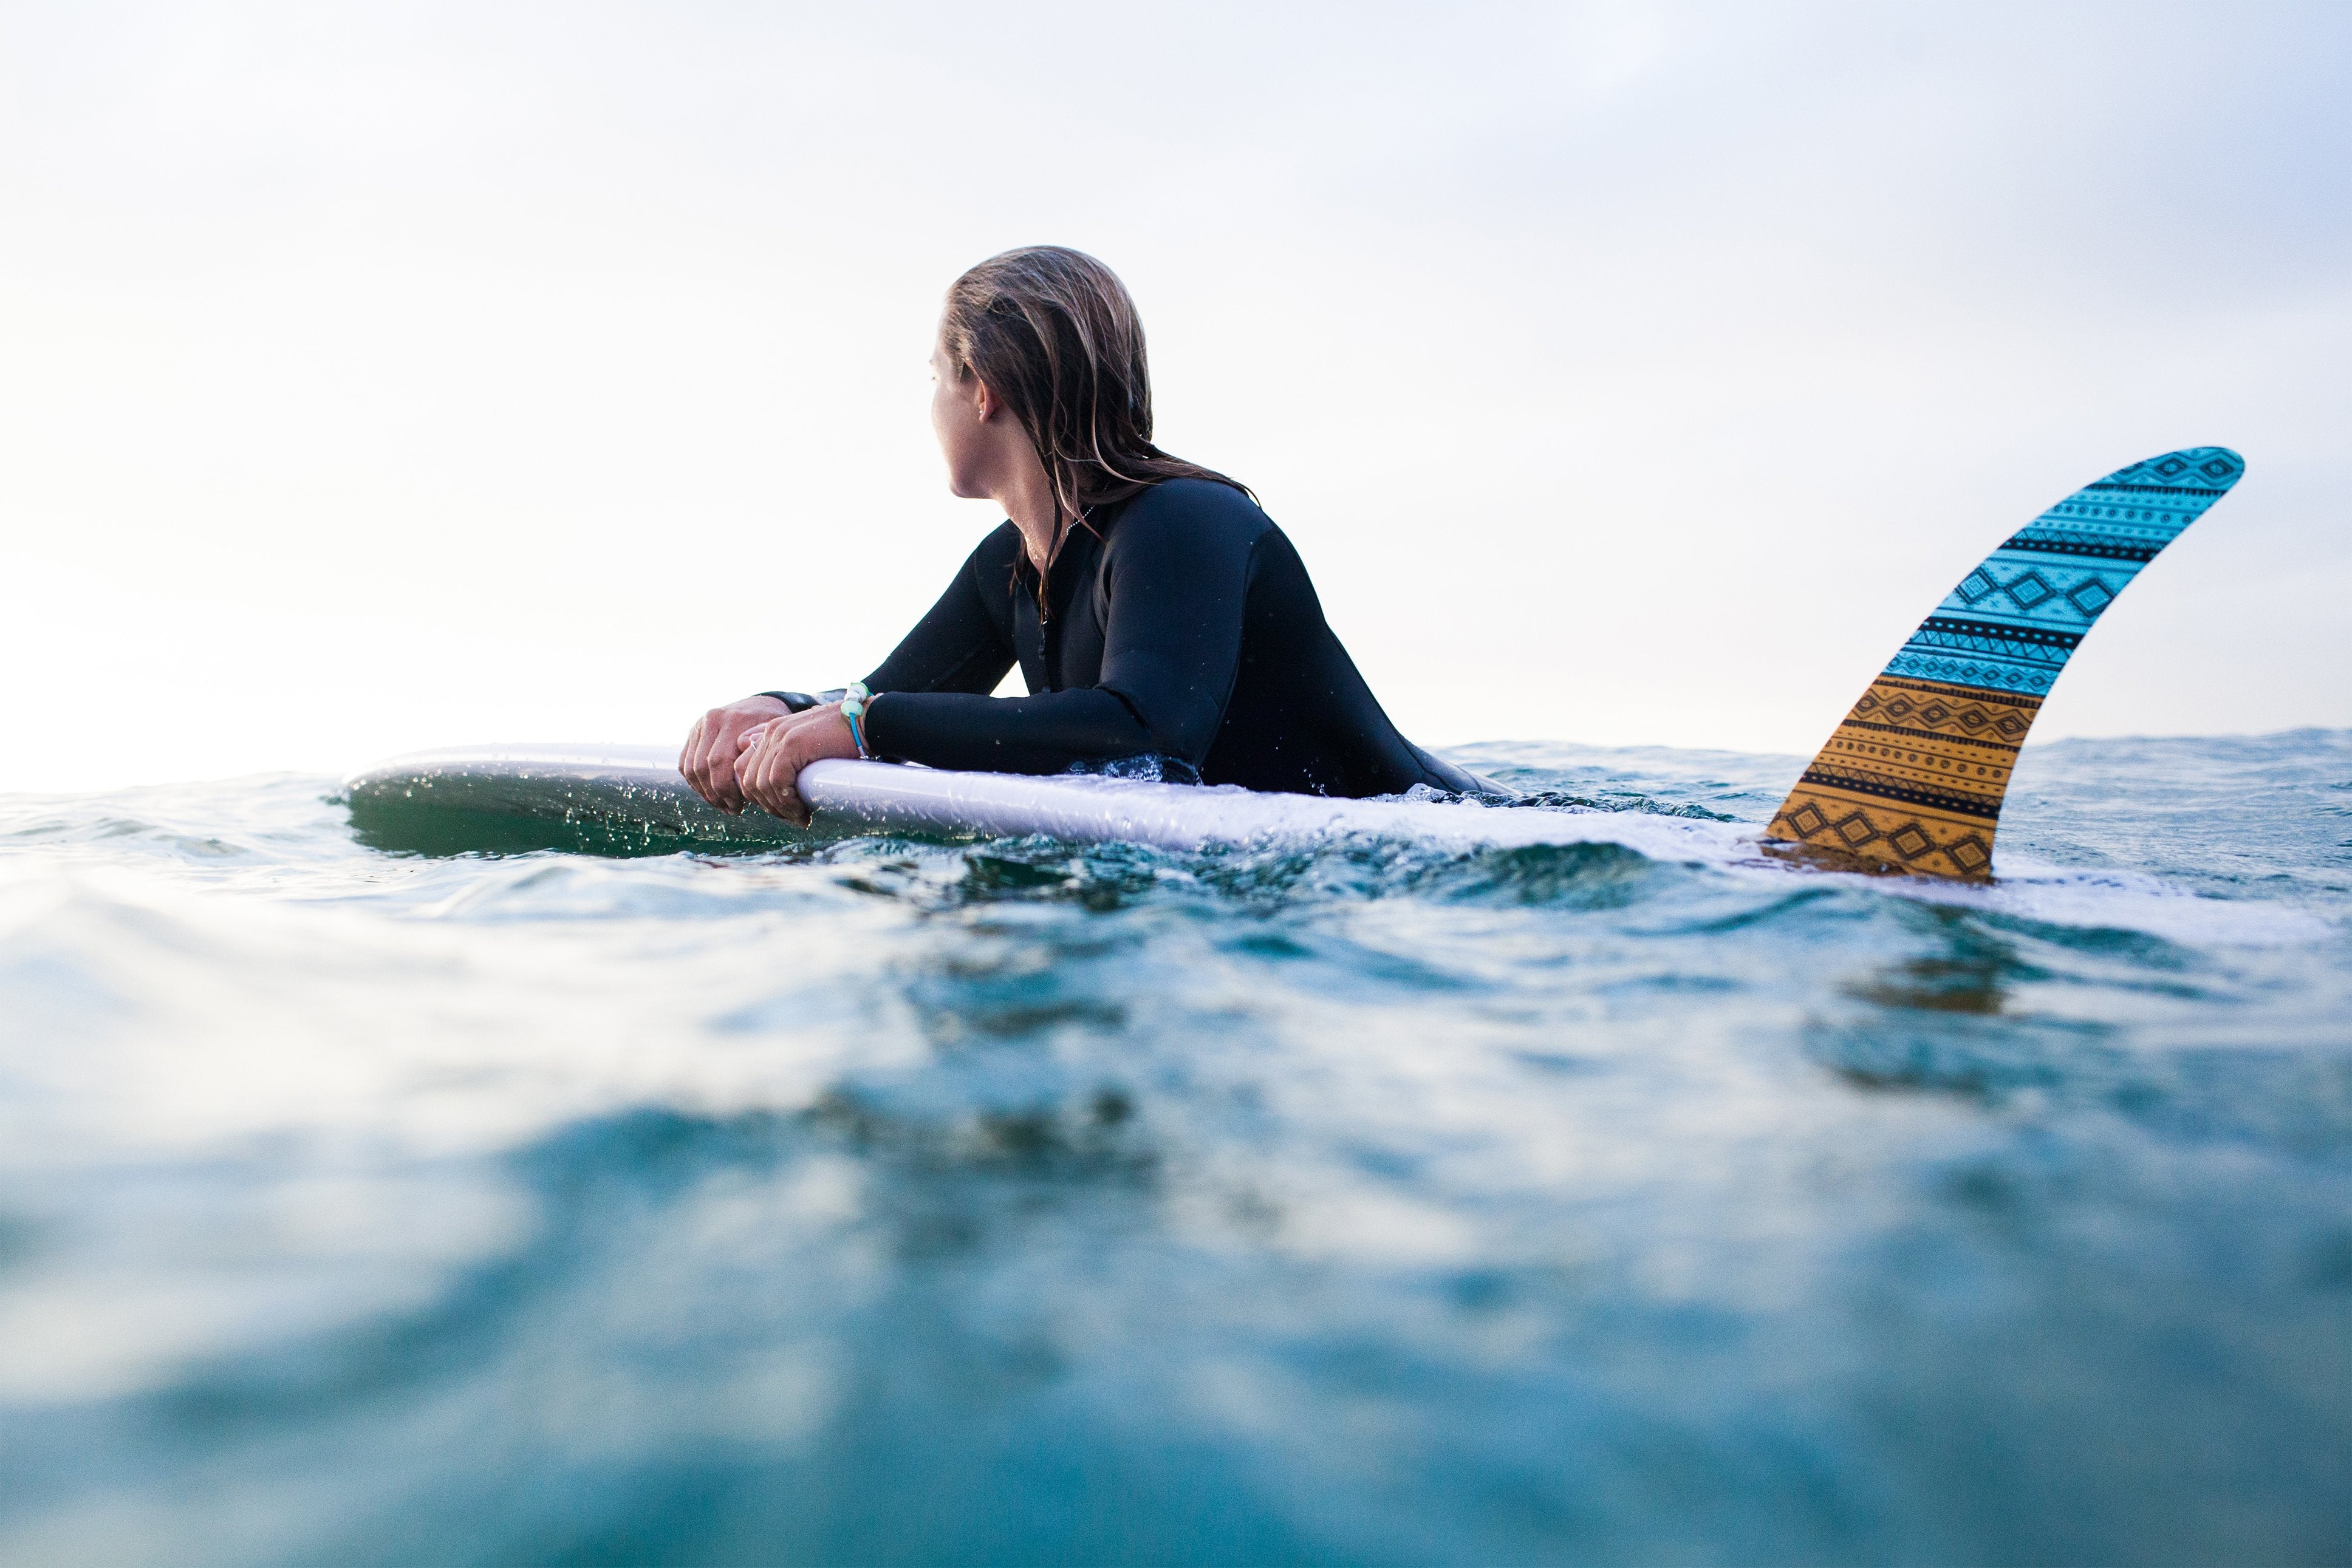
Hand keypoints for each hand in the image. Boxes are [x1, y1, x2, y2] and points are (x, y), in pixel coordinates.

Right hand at [679, 694, 791, 812]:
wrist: (760, 706)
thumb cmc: (772, 728)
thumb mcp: (774, 738)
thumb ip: (761, 757)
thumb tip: (747, 783)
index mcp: (733, 720)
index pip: (720, 762)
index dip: (727, 789)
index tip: (741, 805)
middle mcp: (712, 719)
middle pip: (702, 767)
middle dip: (716, 794)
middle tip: (733, 809)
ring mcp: (699, 725)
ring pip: (690, 768)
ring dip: (704, 792)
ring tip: (723, 805)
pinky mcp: (692, 733)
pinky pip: (685, 764)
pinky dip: (695, 783)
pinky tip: (712, 795)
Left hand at [734, 702, 860, 825]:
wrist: (867, 721)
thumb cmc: (844, 737)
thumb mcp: (809, 745)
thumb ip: (787, 754)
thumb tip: (772, 777)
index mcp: (771, 732)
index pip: (744, 768)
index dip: (756, 794)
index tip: (779, 808)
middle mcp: (770, 732)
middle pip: (748, 779)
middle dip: (767, 805)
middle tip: (791, 817)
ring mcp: (779, 736)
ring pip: (761, 783)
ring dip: (779, 807)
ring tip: (800, 817)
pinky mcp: (792, 744)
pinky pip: (777, 781)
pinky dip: (787, 800)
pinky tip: (802, 809)